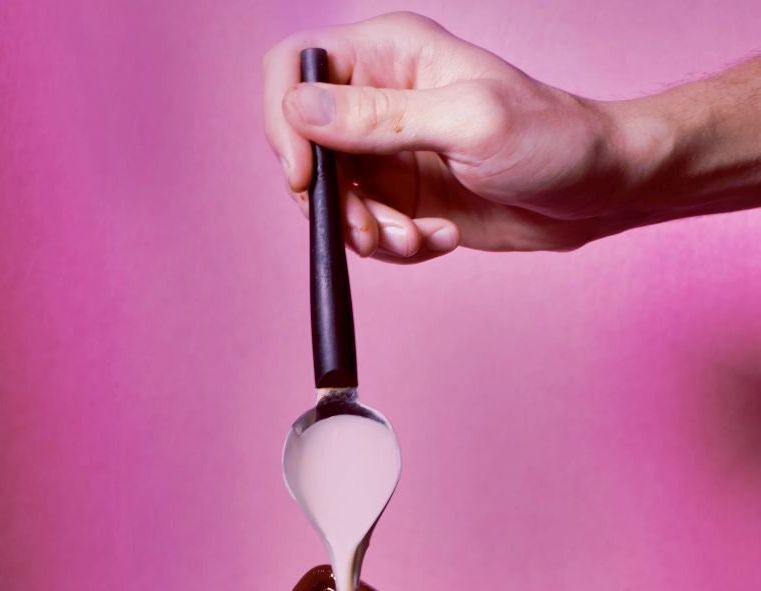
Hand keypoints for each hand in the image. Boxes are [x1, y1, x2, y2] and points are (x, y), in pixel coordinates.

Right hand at [264, 12, 632, 259]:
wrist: (596, 192)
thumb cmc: (552, 139)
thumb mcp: (467, 124)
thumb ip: (381, 119)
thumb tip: (301, 110)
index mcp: (389, 54)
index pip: (294, 68)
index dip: (283, 122)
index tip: (306, 177)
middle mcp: (380, 98)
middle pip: (306, 148)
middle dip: (333, 201)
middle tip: (374, 231)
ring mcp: (389, 151)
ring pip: (334, 201)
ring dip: (368, 233)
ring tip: (419, 238)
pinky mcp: (404, 196)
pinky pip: (368, 230)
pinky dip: (396, 246)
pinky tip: (441, 238)